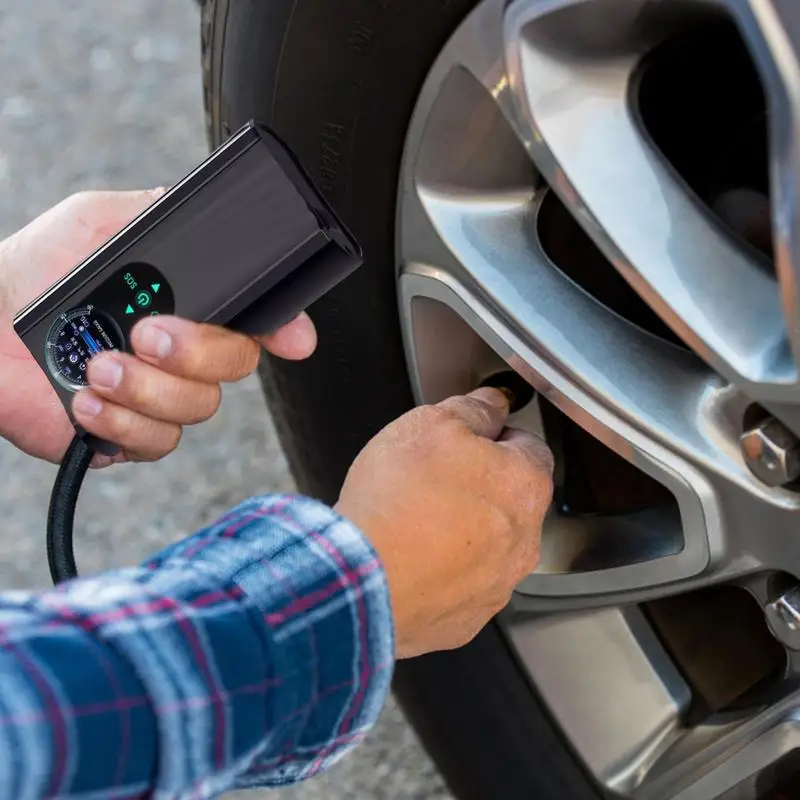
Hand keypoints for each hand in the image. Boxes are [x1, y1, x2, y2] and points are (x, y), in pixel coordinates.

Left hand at [0, 190, 316, 465]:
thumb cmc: (30, 273)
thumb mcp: (99, 223)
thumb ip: (155, 214)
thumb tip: (203, 210)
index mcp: (185, 305)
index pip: (252, 319)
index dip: (284, 329)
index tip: (294, 340)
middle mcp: (179, 353)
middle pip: (237, 363)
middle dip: (197, 351)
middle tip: (147, 332)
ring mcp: (157, 396)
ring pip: (200, 406)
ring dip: (147, 386)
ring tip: (96, 365)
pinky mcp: (128, 436)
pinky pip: (157, 441)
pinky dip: (121, 421)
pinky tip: (85, 401)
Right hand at [335, 387, 552, 658]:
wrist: (360, 576)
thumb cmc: (398, 499)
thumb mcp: (433, 424)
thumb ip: (473, 409)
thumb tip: (491, 404)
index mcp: (525, 487)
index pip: (529, 449)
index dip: (495, 438)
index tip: (468, 439)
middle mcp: (523, 542)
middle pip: (508, 503)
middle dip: (477, 489)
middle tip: (431, 481)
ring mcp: (495, 587)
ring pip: (486, 549)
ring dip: (460, 535)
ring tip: (413, 524)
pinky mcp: (464, 621)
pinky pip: (458, 589)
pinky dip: (440, 575)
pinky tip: (408, 561)